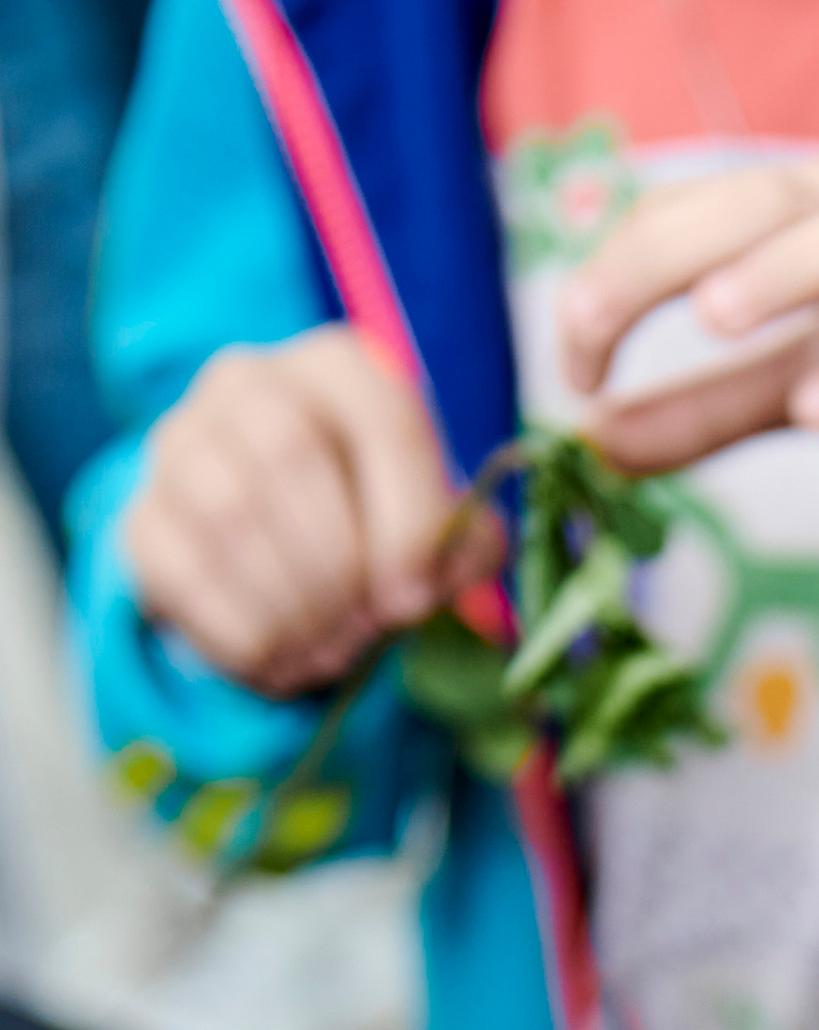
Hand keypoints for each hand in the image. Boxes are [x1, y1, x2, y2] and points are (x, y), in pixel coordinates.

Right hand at [122, 327, 502, 700]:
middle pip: (289, 456)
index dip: (407, 520)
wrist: (278, 557)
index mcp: (338, 370)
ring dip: (292, 604)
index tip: (414, 600)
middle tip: (366, 632)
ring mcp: (180, 442)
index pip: (379, 416)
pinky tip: (277, 658)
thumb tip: (434, 571)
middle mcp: (248, 381)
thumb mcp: (438, 535)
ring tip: (329, 650)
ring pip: (229, 512)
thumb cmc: (374, 534)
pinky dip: (243, 634)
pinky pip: (183, 574)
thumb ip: (464, 545)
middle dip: (338, 567)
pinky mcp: (143, 517)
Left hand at [555, 158, 818, 559]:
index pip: (699, 210)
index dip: (621, 271)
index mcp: (814, 223)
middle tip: (592, 327)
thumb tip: (593, 441)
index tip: (573, 361)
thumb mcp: (798, 392)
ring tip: (714, 320)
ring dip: (789, 264)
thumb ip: (702, 412)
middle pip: (770, 193)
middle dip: (669, 248)